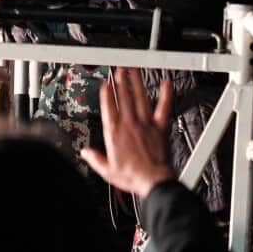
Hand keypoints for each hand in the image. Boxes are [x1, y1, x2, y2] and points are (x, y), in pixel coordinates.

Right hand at [80, 68, 175, 199]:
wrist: (153, 180)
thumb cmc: (132, 176)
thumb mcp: (107, 171)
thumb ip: (95, 159)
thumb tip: (86, 153)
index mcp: (115, 133)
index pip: (108, 107)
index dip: (106, 94)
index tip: (106, 84)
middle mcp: (129, 124)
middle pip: (124, 98)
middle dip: (121, 82)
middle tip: (120, 70)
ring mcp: (145, 123)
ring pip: (140, 98)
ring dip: (137, 83)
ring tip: (134, 71)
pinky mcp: (159, 127)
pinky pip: (163, 107)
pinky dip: (166, 94)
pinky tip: (166, 84)